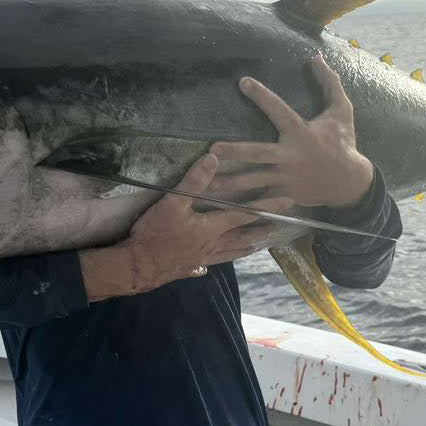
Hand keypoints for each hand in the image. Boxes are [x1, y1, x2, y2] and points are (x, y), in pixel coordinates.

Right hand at [78, 153, 291, 300]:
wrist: (138, 266)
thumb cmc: (155, 234)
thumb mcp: (172, 202)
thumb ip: (193, 181)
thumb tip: (212, 158)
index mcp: (212, 227)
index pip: (245, 214)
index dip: (266, 207)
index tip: (287, 203)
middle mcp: (212, 245)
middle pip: (242, 237)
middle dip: (261, 230)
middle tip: (278, 227)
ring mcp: (201, 258)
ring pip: (229, 253)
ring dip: (244, 248)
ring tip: (256, 245)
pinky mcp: (188, 267)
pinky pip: (207, 264)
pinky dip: (214, 262)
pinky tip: (208, 265)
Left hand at [207, 53, 373, 208]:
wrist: (350, 183)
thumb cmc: (343, 143)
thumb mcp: (342, 111)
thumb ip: (330, 83)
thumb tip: (317, 56)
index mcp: (300, 132)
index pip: (278, 109)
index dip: (261, 95)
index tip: (242, 82)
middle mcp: (290, 156)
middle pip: (257, 153)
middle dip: (234, 152)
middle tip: (211, 149)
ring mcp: (285, 178)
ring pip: (252, 180)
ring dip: (227, 182)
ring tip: (205, 183)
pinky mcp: (283, 195)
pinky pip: (259, 200)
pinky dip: (240, 204)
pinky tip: (220, 205)